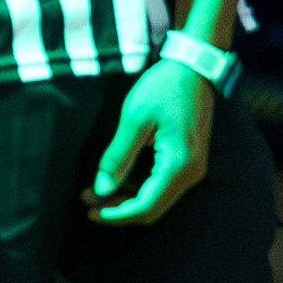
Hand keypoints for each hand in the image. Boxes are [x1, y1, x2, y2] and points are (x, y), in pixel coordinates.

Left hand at [85, 61, 213, 227]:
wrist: (194, 68)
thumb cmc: (164, 87)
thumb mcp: (134, 119)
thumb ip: (118, 157)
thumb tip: (101, 189)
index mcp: (179, 164)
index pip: (146, 206)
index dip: (116, 214)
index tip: (91, 211)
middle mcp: (191, 173)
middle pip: (153, 209)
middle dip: (119, 209)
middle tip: (88, 202)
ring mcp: (193, 168)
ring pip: (157, 200)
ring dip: (127, 200)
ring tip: (97, 192)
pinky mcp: (190, 161)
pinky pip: (163, 187)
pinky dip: (140, 189)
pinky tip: (118, 181)